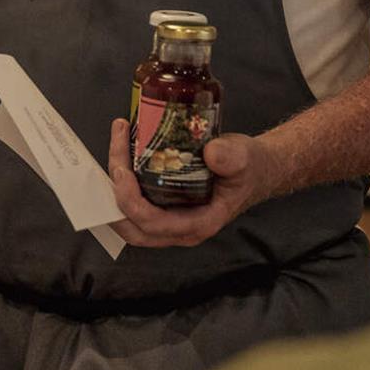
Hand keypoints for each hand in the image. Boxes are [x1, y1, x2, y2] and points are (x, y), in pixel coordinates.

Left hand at [104, 120, 280, 246]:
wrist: (254, 168)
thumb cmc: (250, 168)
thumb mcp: (245, 159)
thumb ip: (231, 158)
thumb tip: (211, 153)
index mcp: (199, 223)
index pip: (153, 224)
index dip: (131, 202)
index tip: (123, 171)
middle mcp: (179, 228)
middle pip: (132, 226)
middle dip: (115, 194)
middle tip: (117, 156)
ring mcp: (169, 218)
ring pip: (129, 215)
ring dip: (116, 183)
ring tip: (118, 141)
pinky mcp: (162, 204)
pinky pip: (134, 200)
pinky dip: (123, 178)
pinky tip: (124, 146)